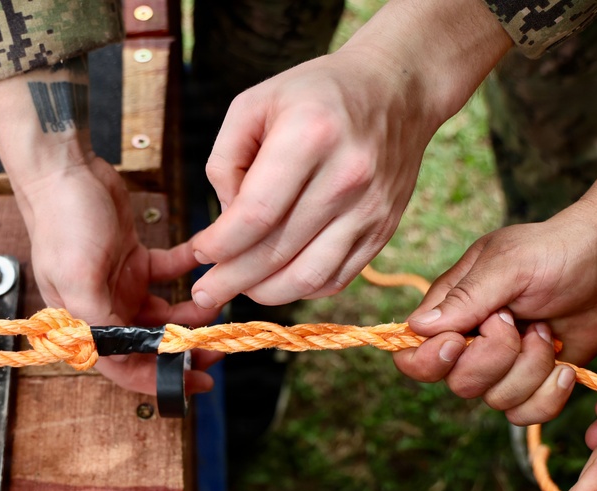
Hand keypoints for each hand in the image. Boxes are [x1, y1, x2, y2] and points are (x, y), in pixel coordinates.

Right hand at [16, 159, 222, 394]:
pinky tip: (208, 264)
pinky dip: (191, 270)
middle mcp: (103, 307)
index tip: (196, 383)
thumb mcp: (78, 277)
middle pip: (150, 343)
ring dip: (193, 313)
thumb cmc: (62, 220)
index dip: (161, 380)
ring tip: (218, 303)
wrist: (64, 167)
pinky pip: (170, 272)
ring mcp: (120, 282)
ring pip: (165, 312)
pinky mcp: (135, 256)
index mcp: (83, 320)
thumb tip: (124, 357)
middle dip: (184, 349)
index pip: (124, 365)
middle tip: (217, 349)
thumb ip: (99, 323)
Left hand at [187, 0, 511, 309]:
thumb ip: (226, 161)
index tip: (198, 252)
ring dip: (263, 293)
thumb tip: (224, 224)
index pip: (256, 215)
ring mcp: (370, 209)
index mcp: (310, 136)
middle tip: (203, 293)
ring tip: (237, 289)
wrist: (397, 90)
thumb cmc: (315, 95)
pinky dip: (299, 290)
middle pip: (277, 252)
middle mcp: (346, 176)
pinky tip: (276, 282)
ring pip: (307, 277)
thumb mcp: (254, 104)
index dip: (220, 244)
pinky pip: (335, 279)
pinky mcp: (383, 230)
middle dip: (231, 280)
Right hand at [393, 203, 596, 424]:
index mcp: (450, 312)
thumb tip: (416, 327)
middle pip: (457, 384)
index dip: (430, 360)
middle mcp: (470, 344)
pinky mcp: (534, 382)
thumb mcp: (509, 265)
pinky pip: (525, 414)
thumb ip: (465, 298)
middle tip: (518, 321)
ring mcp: (503, 367)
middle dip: (496, 359)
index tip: (460, 341)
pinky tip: (564, 364)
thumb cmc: (555, 250)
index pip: (412, 356)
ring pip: (495, 400)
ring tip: (546, 331)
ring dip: (530, 369)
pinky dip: (548, 394)